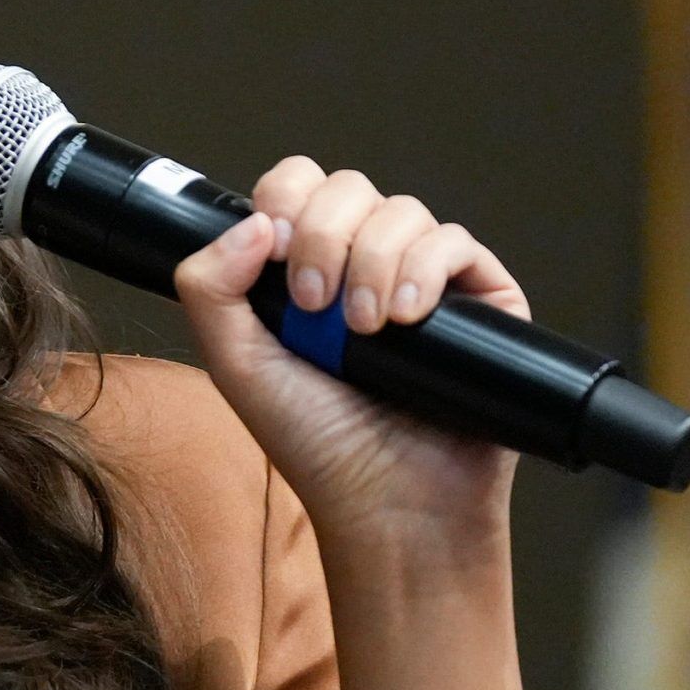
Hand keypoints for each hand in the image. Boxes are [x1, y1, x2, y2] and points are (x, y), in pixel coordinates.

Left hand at [171, 157, 529, 544]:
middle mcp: (364, 264)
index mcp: (305, 268)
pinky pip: (456, 242)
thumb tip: (249, 221)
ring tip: (364, 330)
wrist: (388, 503)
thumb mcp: (236, 365)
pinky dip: (426, 268)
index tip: (277, 256)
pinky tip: (406, 317)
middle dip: (324, 236)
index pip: (298, 187)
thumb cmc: (316, 444)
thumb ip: (209, 288)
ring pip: (403, 210)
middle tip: (314, 304)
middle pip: (348, 188)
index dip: (286, 201)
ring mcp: (424, 278)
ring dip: (373, 261)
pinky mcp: (480, 298)